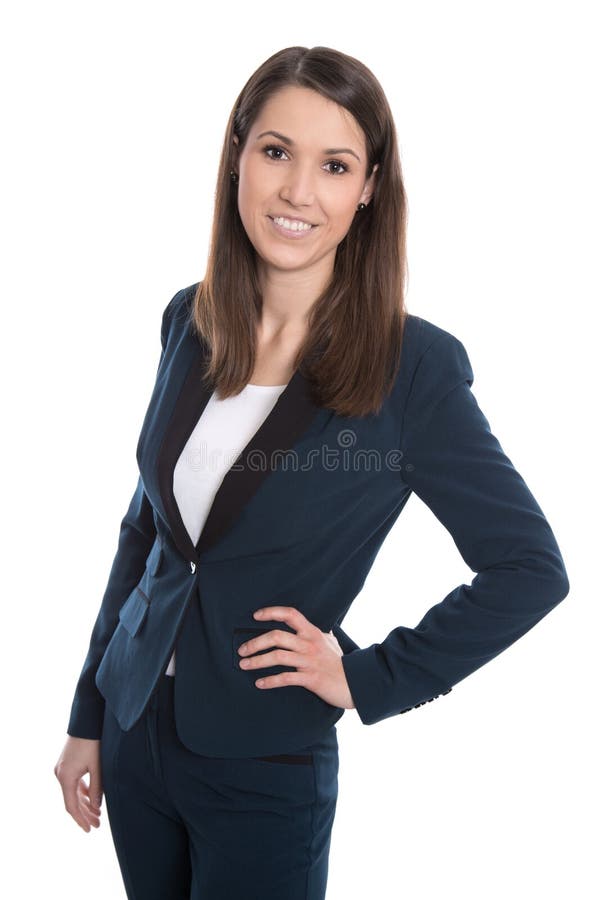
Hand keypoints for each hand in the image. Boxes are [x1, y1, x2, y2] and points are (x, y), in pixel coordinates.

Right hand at [54, 736, 102, 831]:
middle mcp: (60, 775)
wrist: (86, 721)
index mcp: (66, 777)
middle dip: (85, 814)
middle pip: (72, 801)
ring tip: (98, 815)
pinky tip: (93, 800)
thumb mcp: (98, 767)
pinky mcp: (67, 764)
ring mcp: (62, 769)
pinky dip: (83, 792)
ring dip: (85, 803)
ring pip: (73, 793)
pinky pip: (74, 784)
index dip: (80, 819)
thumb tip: (96, 807)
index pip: (71, 806)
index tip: (89, 830)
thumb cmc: (93, 742)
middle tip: (97, 825)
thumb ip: (97, 788)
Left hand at [237, 606, 355, 709]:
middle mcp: (309, 644)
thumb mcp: (332, 643)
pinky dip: (270, 681)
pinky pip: (286, 678)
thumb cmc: (342, 663)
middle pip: (277, 636)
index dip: (272, 612)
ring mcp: (309, 661)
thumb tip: (323, 628)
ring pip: (278, 656)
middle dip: (255, 642)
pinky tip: (259, 683)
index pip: (291, 614)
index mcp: (313, 632)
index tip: (256, 615)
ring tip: (244, 664)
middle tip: (242, 650)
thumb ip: (323, 634)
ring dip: (257, 661)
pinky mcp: (310, 678)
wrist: (356, 683)